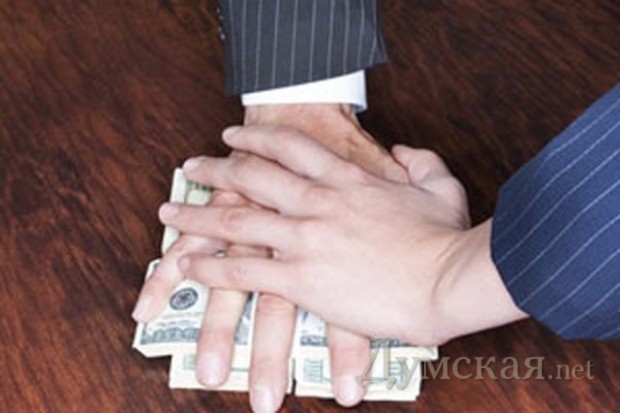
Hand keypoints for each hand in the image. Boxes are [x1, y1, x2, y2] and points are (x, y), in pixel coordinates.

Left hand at [162, 125, 527, 345]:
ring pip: (235, 220)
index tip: (233, 135)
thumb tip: (402, 150)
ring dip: (197, 214)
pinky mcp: (300, 279)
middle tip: (191, 165)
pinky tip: (188, 266)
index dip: (257, 137)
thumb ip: (420, 160)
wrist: (447, 281)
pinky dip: (210, 267)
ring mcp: (305, 239)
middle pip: (252, 176)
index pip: (290, 147)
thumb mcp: (441, 187)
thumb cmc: (446, 240)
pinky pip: (242, 271)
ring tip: (169, 211)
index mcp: (348, 179)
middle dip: (216, 167)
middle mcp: (318, 202)